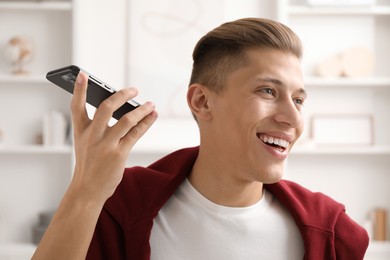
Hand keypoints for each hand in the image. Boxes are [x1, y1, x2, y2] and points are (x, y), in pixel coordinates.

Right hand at [69, 72, 157, 202]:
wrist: (88, 189)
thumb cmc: (89, 164)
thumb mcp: (85, 144)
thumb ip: (97, 128)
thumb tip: (121, 110)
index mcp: (81, 131)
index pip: (76, 106)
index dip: (79, 89)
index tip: (83, 74)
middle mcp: (92, 136)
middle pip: (107, 107)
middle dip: (122, 95)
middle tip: (134, 90)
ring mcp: (106, 145)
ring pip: (126, 120)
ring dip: (141, 110)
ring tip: (151, 104)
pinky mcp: (118, 154)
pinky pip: (135, 134)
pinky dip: (146, 123)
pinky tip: (152, 116)